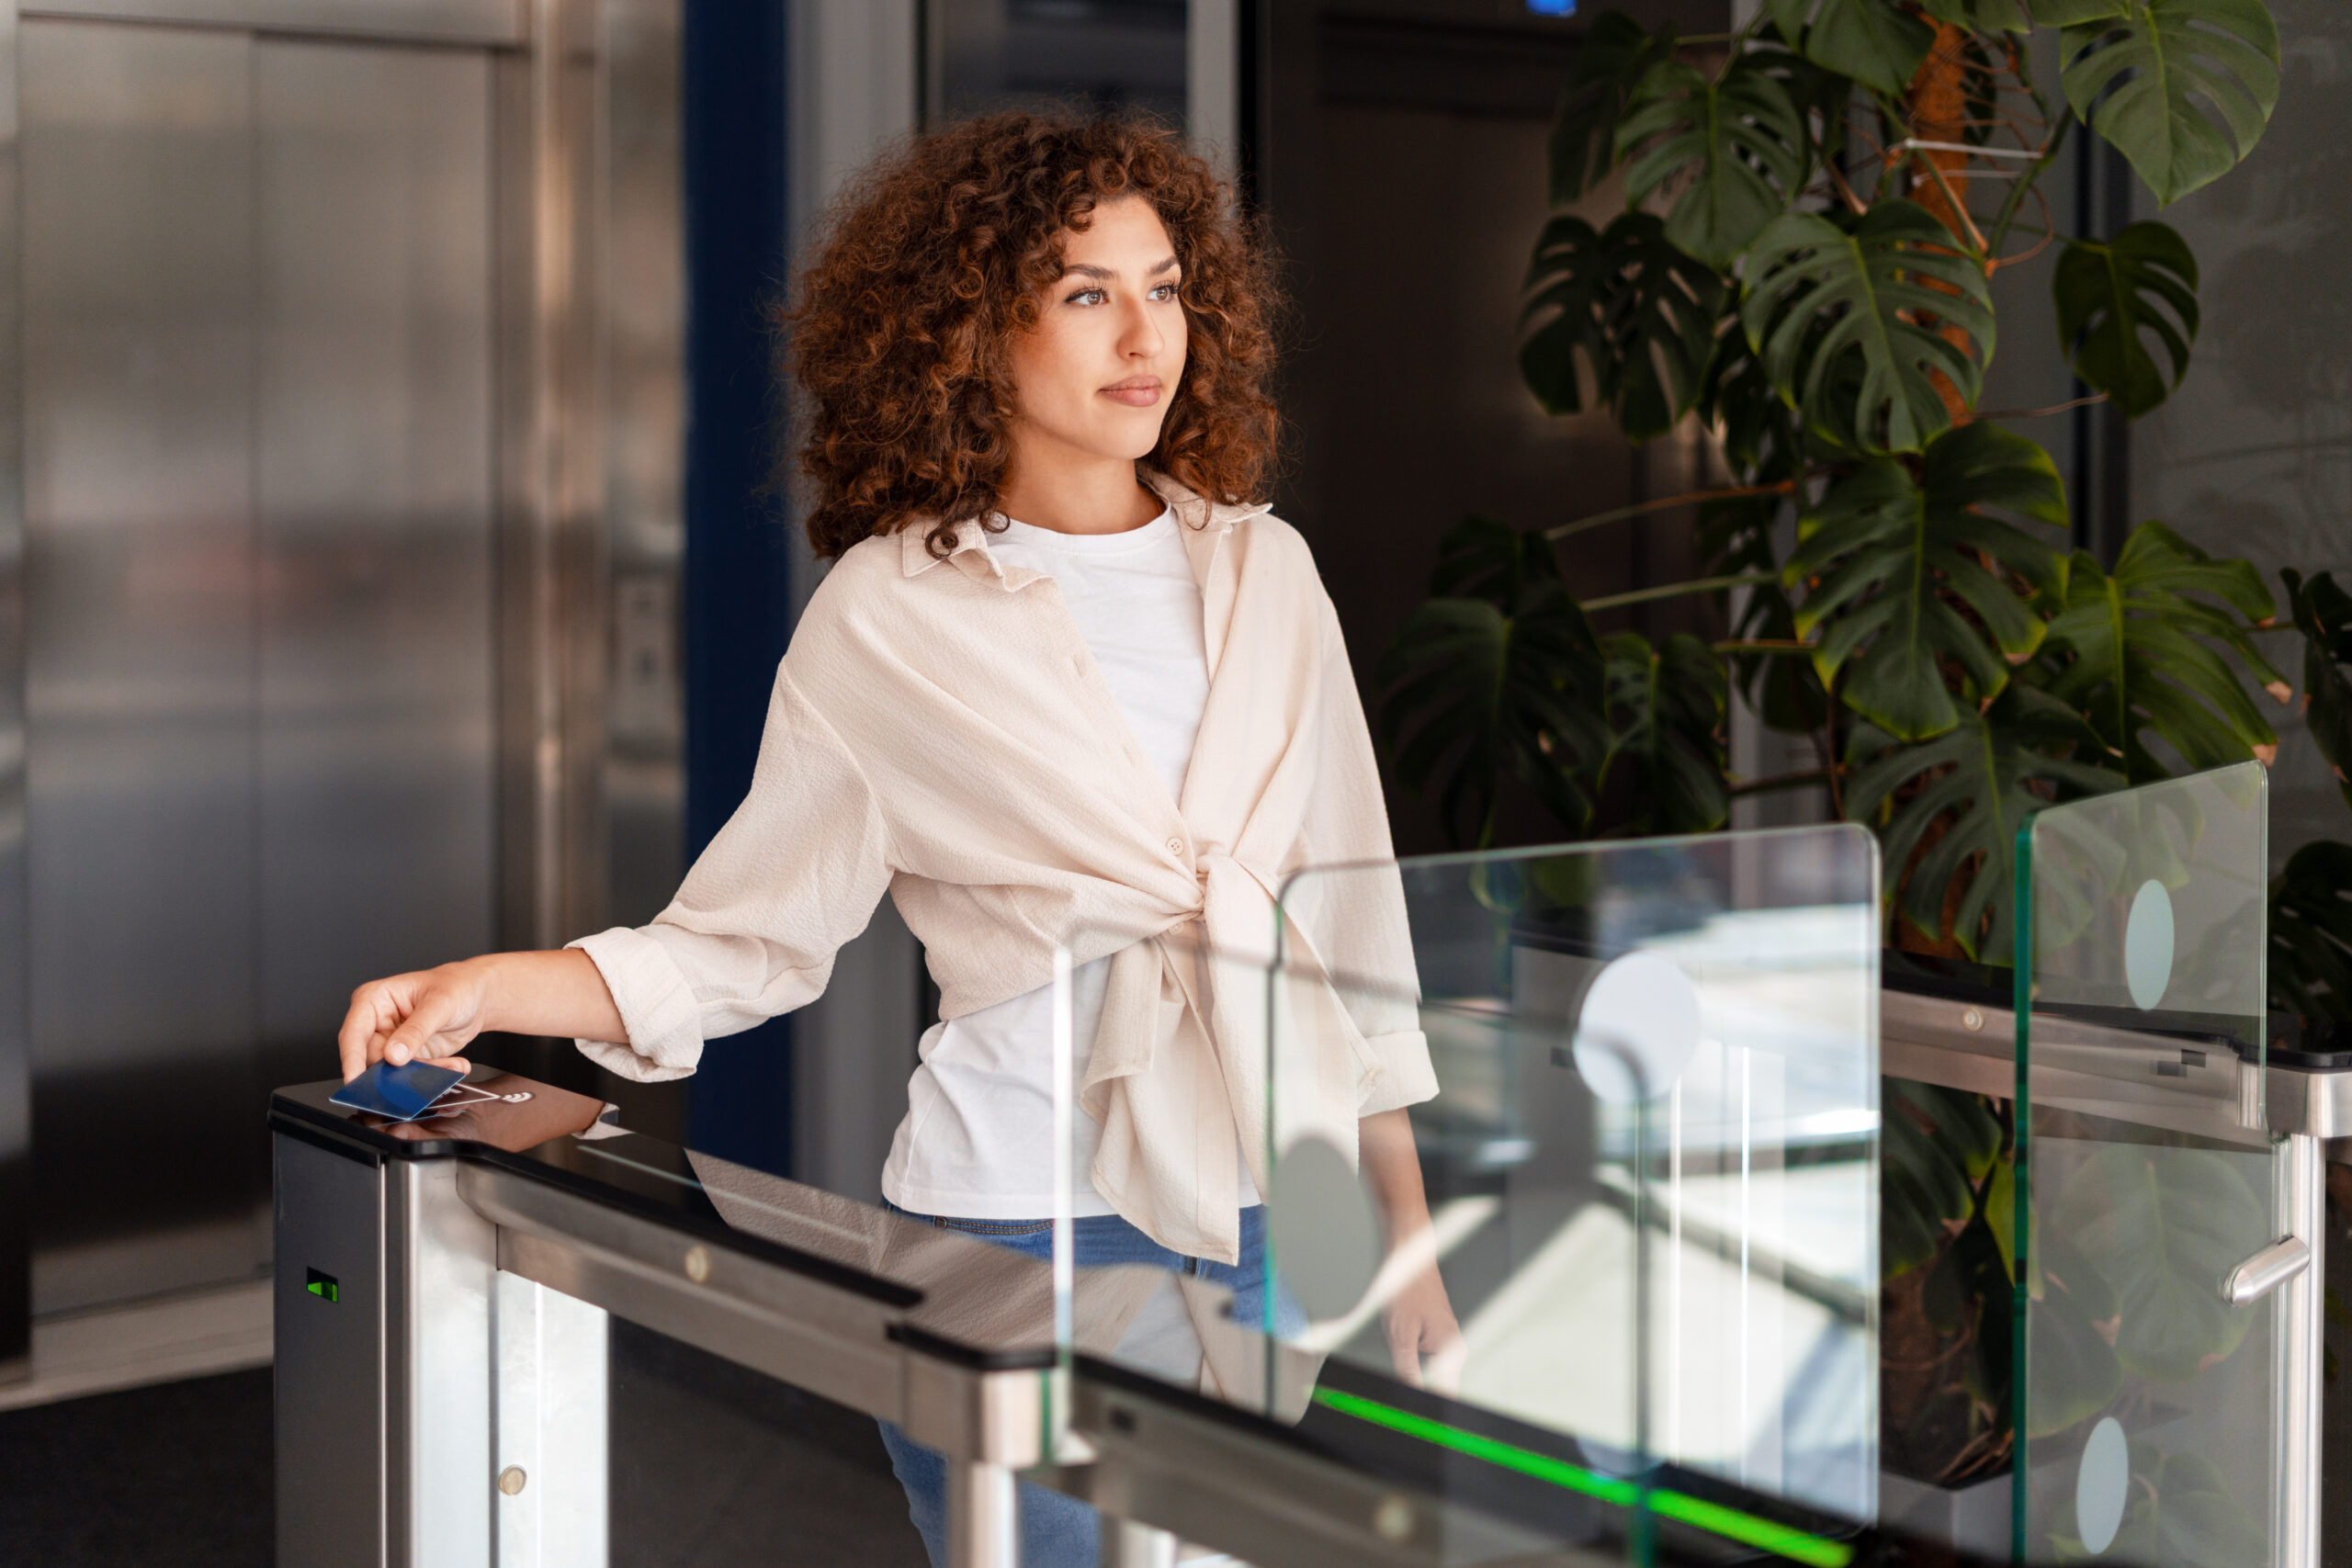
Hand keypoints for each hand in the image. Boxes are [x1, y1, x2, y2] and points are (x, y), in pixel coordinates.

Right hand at [338, 961, 493, 1082]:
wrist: (476, 996)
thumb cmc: (455, 986)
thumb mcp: (439, 1004)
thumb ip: (416, 1030)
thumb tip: (393, 1055)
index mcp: (373, 1000)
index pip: (353, 1034)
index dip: (351, 1059)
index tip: (355, 1081)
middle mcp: (376, 1023)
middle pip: (371, 1059)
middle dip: (396, 1072)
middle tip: (420, 1076)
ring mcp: (391, 1043)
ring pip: (392, 1072)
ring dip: (422, 1074)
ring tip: (451, 1066)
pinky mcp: (407, 1058)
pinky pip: (412, 1076)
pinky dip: (434, 1074)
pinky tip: (454, 1065)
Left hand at [1381, 1255, 1465, 1394]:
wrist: (1410, 1259)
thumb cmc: (1407, 1288)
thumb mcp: (1400, 1335)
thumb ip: (1407, 1370)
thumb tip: (1411, 1395)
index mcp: (1451, 1350)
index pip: (1445, 1394)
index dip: (1429, 1405)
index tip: (1419, 1415)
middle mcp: (1455, 1348)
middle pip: (1442, 1387)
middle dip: (1423, 1393)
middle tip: (1407, 1389)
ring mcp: (1448, 1343)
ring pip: (1437, 1376)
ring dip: (1421, 1380)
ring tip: (1407, 1365)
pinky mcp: (1439, 1338)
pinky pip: (1433, 1364)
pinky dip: (1420, 1368)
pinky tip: (1408, 1363)